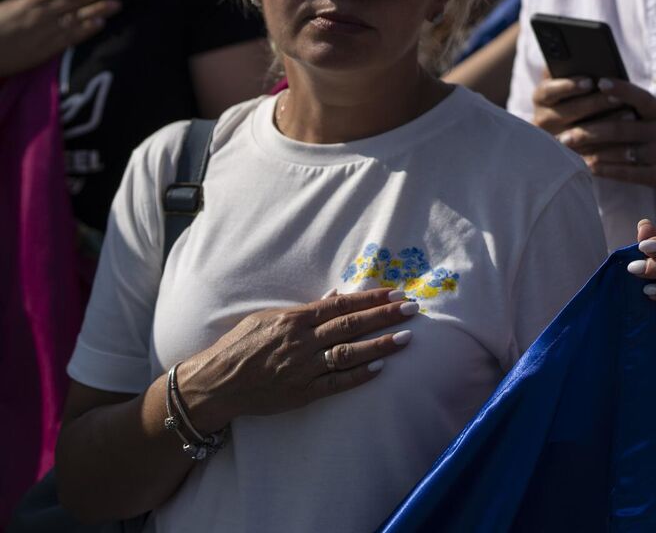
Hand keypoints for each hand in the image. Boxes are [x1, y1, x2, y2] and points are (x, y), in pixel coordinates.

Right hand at [0, 0, 119, 75]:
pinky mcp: (44, 49)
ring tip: (115, 6)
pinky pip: (69, 38)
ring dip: (97, 11)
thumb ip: (28, 2)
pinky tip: (99, 24)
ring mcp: (43, 31)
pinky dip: (85, 30)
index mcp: (29, 1)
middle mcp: (40, 14)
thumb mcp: (8, 7)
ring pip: (75, 18)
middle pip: (73, 3)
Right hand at [177, 288, 416, 430]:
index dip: (370, 299)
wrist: (214, 383)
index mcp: (293, 319)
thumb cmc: (240, 346)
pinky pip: (334, 383)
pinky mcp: (300, 393)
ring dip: (379, 345)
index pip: (341, 305)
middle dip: (383, 316)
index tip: (396, 293)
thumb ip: (305, 310)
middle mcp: (300, 342)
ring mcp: (301, 368)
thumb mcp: (268, 318)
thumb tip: (336, 296)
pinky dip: (357, 376)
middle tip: (412, 309)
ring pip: (347, 354)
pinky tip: (379, 368)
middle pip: (350, 325)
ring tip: (406, 338)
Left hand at [549, 78, 655, 205]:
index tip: (598, 81)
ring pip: (620, 151)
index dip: (620, 88)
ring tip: (569, 151)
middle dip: (590, 130)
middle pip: (621, 127)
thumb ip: (642, 116)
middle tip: (564, 133)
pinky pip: (627, 172)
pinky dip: (606, 170)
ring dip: (592, 151)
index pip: (640, 97)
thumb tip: (606, 103)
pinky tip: (589, 168)